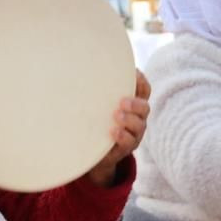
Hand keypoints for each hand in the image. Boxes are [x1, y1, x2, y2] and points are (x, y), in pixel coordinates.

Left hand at [86, 70, 151, 187]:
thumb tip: (76, 68)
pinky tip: (113, 131)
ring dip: (129, 119)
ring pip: (139, 125)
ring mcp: (133, 134)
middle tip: (122, 101)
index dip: (141, 81)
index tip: (133, 73)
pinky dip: (122, 135)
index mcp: (132, 105)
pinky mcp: (125, 148)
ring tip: (116, 115)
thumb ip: (96, 91)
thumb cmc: (95, 122)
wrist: (92, 153)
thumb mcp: (97, 105)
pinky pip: (129, 142)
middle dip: (135, 103)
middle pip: (144, 108)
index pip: (143, 90)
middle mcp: (136, 119)